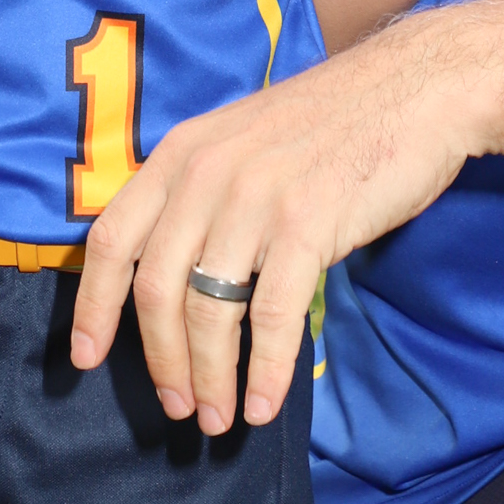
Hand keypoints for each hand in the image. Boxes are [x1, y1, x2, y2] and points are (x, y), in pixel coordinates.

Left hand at [69, 25, 480, 435]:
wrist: (416, 86)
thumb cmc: (335, 121)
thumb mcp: (243, 138)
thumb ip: (202, 190)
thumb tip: (174, 273)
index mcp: (182, 152)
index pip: (113, 240)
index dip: (94, 307)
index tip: (87, 358)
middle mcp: (207, 174)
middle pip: (156, 291)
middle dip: (161, 362)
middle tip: (178, 407)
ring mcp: (255, 198)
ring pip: (209, 312)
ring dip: (210, 378)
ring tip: (219, 417)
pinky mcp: (307, 224)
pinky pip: (271, 317)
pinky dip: (264, 371)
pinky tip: (265, 404)